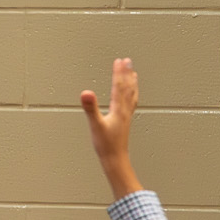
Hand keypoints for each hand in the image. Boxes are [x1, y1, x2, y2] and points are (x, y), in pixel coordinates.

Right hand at [78, 57, 143, 198]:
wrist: (116, 159)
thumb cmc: (106, 144)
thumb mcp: (95, 125)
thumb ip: (91, 108)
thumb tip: (86, 93)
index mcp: (118, 109)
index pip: (119, 86)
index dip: (118, 73)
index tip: (118, 61)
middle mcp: (125, 110)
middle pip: (127, 88)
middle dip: (127, 73)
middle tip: (127, 61)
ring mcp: (126, 116)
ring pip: (131, 95)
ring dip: (132, 82)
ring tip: (133, 72)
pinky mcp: (125, 121)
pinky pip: (131, 103)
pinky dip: (132, 95)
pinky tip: (131, 95)